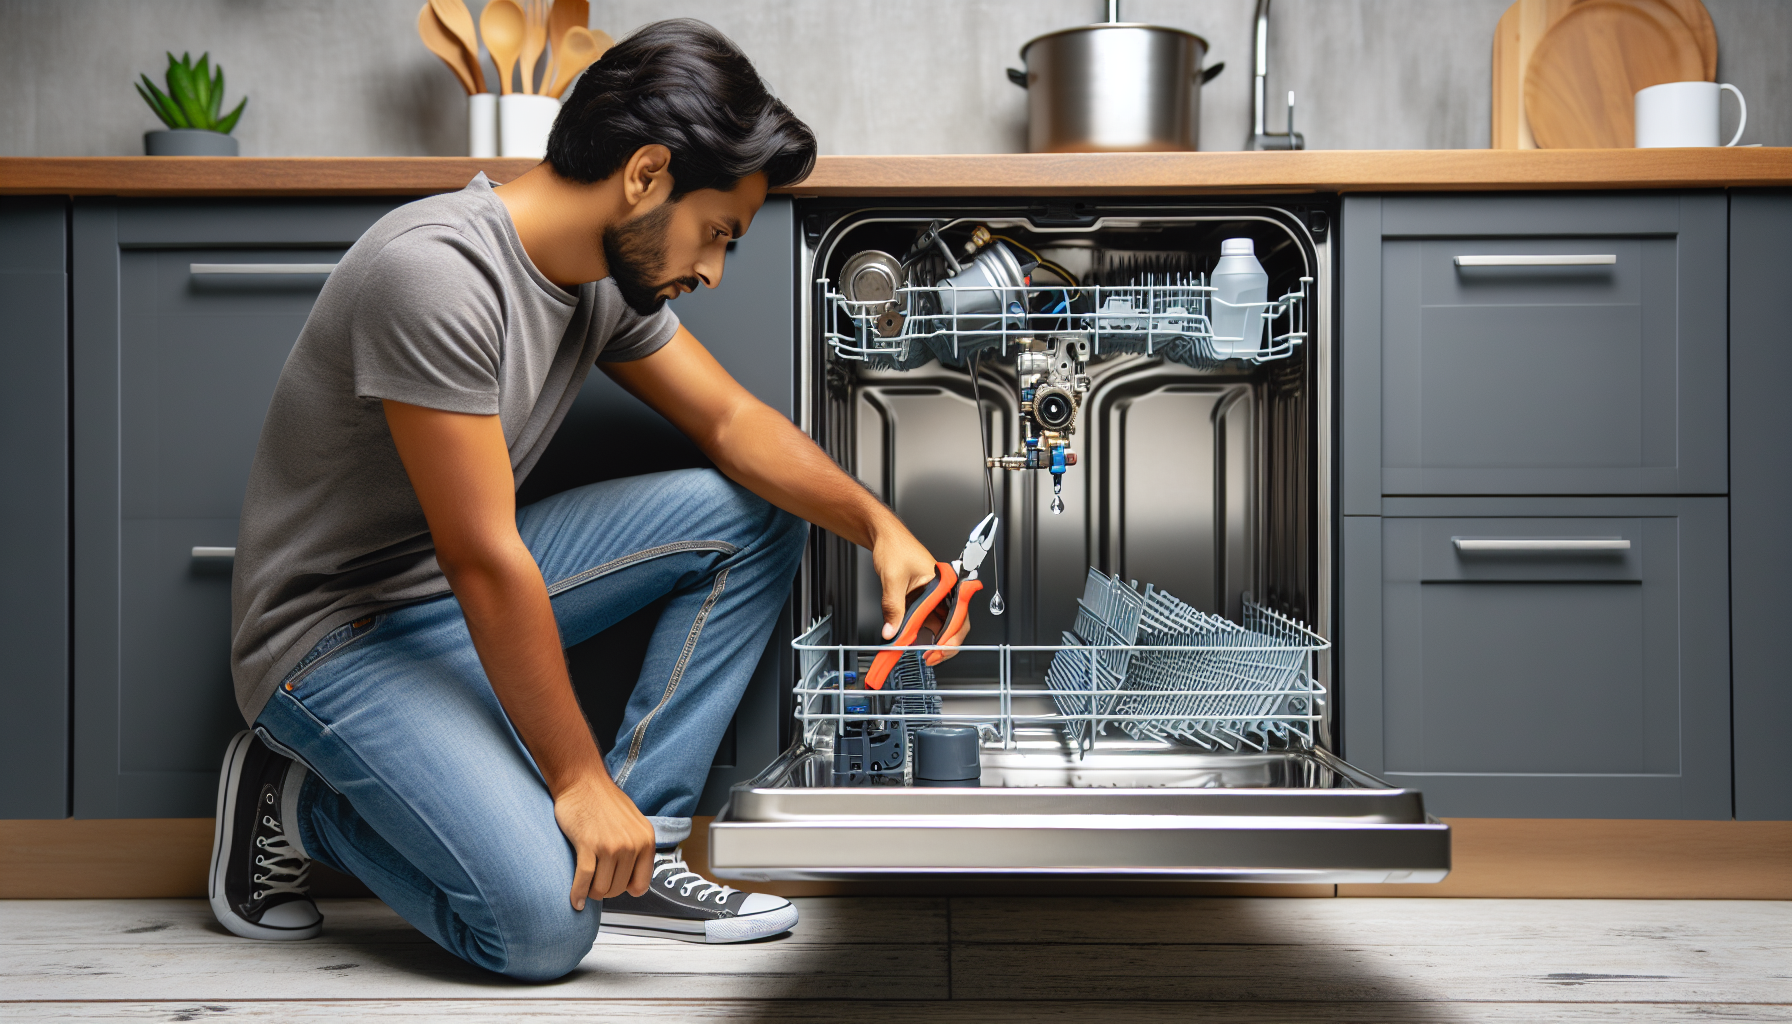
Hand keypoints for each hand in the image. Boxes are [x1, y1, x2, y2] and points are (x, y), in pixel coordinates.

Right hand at [552, 773, 656, 909]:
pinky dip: (578, 894)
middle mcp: (632, 844)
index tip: (615, 885)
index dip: (626, 889)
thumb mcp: (633, 823)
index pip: (641, 885)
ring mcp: (610, 845)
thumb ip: (637, 847)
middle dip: (605, 890)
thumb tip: (634, 881)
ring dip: (591, 892)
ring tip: (586, 885)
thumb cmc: (605, 802)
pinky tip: (575, 901)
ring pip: (601, 888)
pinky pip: (584, 880)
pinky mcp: (588, 845)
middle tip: (596, 882)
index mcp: (646, 840)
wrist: (582, 781)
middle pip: (618, 889)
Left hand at [872, 528, 971, 663]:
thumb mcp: (893, 579)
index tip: (937, 650)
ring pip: (940, 626)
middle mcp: (943, 591)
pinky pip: (926, 622)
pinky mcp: (923, 601)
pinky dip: (921, 634)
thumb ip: (893, 607)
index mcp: (946, 583)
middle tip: (931, 657)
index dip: (950, 637)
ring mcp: (934, 598)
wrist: (885, 536)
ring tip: (923, 654)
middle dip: (945, 645)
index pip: (957, 615)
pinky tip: (914, 643)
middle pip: (954, 625)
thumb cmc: (895, 546)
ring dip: (932, 642)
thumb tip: (892, 631)